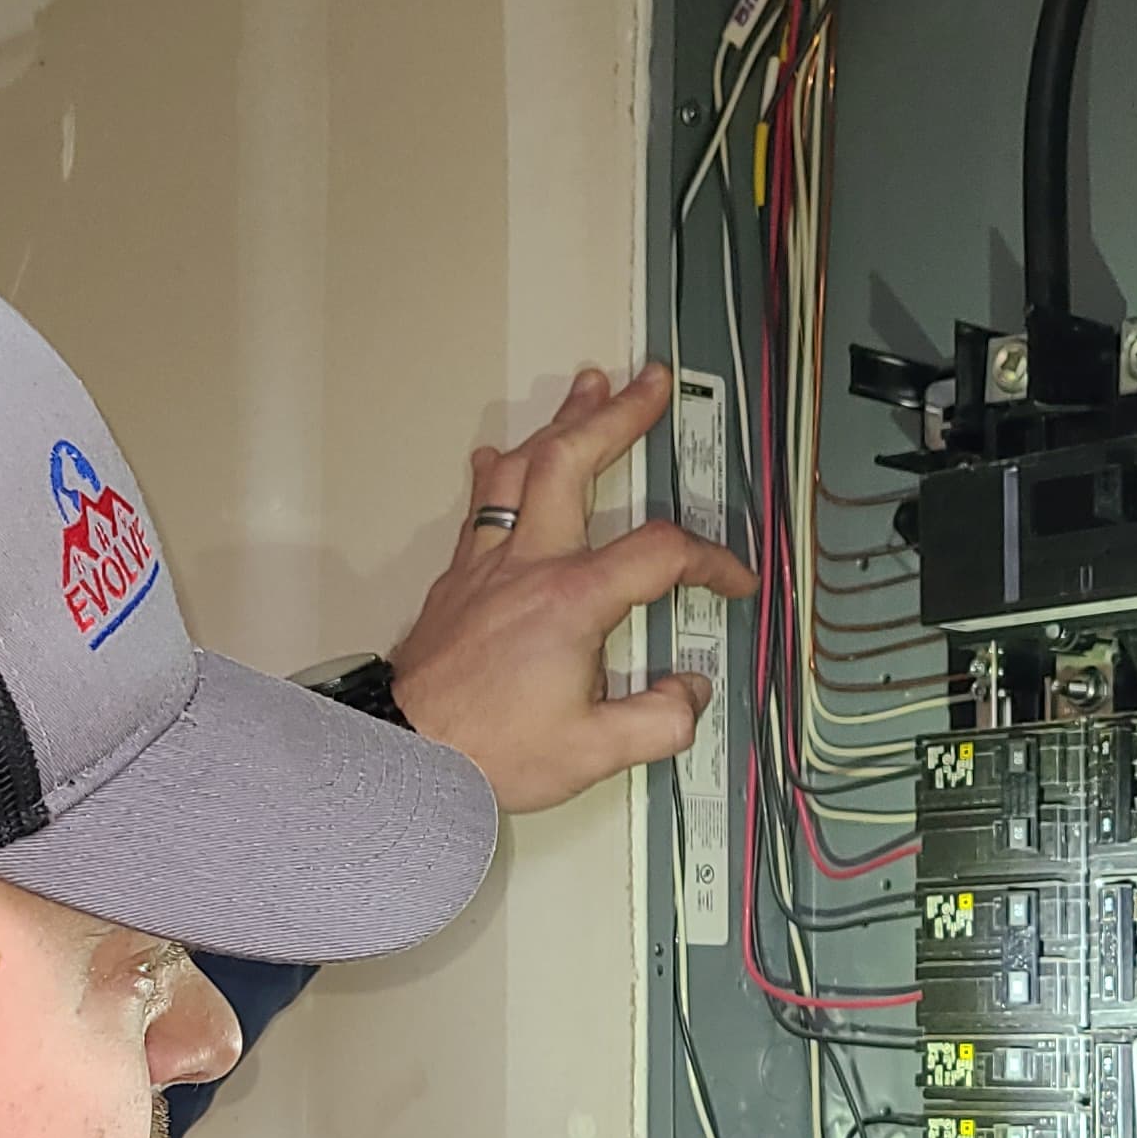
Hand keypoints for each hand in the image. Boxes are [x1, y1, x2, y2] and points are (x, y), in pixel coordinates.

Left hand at [385, 363, 755, 815]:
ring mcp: (486, 565)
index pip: (661, 555)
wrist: (403, 752)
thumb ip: (658, 720)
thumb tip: (689, 692)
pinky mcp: (457, 579)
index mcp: (572, 601)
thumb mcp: (592, 753)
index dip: (710, 562)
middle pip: (574, 461)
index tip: (733, 582)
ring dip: (559, 423)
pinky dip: (497, 473)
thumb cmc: (487, 751)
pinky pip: (480, 505)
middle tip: (651, 384)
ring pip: (522, 469)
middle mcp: (528, 566)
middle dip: (619, 416)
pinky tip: (497, 457)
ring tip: (587, 387)